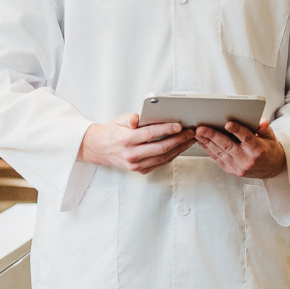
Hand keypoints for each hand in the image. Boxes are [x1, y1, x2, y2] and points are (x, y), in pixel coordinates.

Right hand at [79, 113, 194, 174]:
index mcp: (126, 140)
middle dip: (179, 139)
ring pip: (163, 157)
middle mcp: (131, 154)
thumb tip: (137, 118)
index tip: (179, 125)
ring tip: (189, 140)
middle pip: (161, 147)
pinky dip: (172, 155)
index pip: (151, 134)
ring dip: (179, 148)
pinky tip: (179, 148)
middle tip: (190, 133)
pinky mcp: (139, 170)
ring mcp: (136, 165)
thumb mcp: (119, 120)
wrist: (99, 148)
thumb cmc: (112, 132)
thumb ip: (130, 118)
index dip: (167, 129)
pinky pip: (160, 163)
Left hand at [194, 120, 286, 179]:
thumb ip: (264, 128)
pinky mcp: (231, 170)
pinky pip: (217, 159)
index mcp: (258, 149)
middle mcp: (247, 160)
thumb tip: (261, 122)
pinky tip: (202, 142)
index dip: (237, 131)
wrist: (272, 168)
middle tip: (201, 128)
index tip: (228, 124)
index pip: (246, 138)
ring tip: (198, 133)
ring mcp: (238, 167)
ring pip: (219, 152)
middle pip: (228, 145)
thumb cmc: (269, 149)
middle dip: (213, 136)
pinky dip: (208, 149)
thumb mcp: (271, 136)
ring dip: (207, 142)